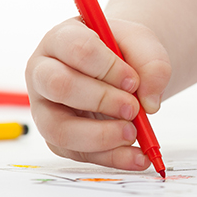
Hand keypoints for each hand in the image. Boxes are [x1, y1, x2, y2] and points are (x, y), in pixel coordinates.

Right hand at [25, 17, 170, 169]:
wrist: (121, 70)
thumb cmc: (122, 52)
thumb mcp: (142, 44)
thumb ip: (153, 64)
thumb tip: (149, 104)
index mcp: (60, 39)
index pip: (76, 48)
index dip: (108, 67)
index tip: (134, 80)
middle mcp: (43, 72)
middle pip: (59, 85)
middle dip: (102, 100)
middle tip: (133, 108)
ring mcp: (45, 108)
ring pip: (58, 129)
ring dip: (101, 135)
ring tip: (133, 133)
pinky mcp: (57, 138)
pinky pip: (77, 154)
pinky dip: (111, 158)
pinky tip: (136, 156)